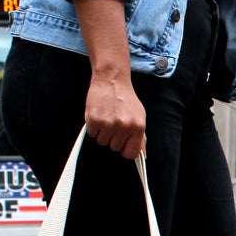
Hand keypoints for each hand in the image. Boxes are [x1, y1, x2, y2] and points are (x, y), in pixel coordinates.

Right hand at [74, 0, 146, 159]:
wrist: (112, 80)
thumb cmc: (125, 99)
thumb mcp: (139, 116)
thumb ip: (140, 137)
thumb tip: (142, 156)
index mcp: (138, 127)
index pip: (131, 154)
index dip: (125, 149)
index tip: (123, 143)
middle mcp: (125, 127)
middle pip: (115, 148)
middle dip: (113, 138)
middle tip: (113, 122)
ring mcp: (109, 124)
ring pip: (103, 142)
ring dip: (102, 133)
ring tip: (106, 118)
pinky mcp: (95, 120)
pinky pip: (92, 134)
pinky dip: (93, 127)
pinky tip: (99, 115)